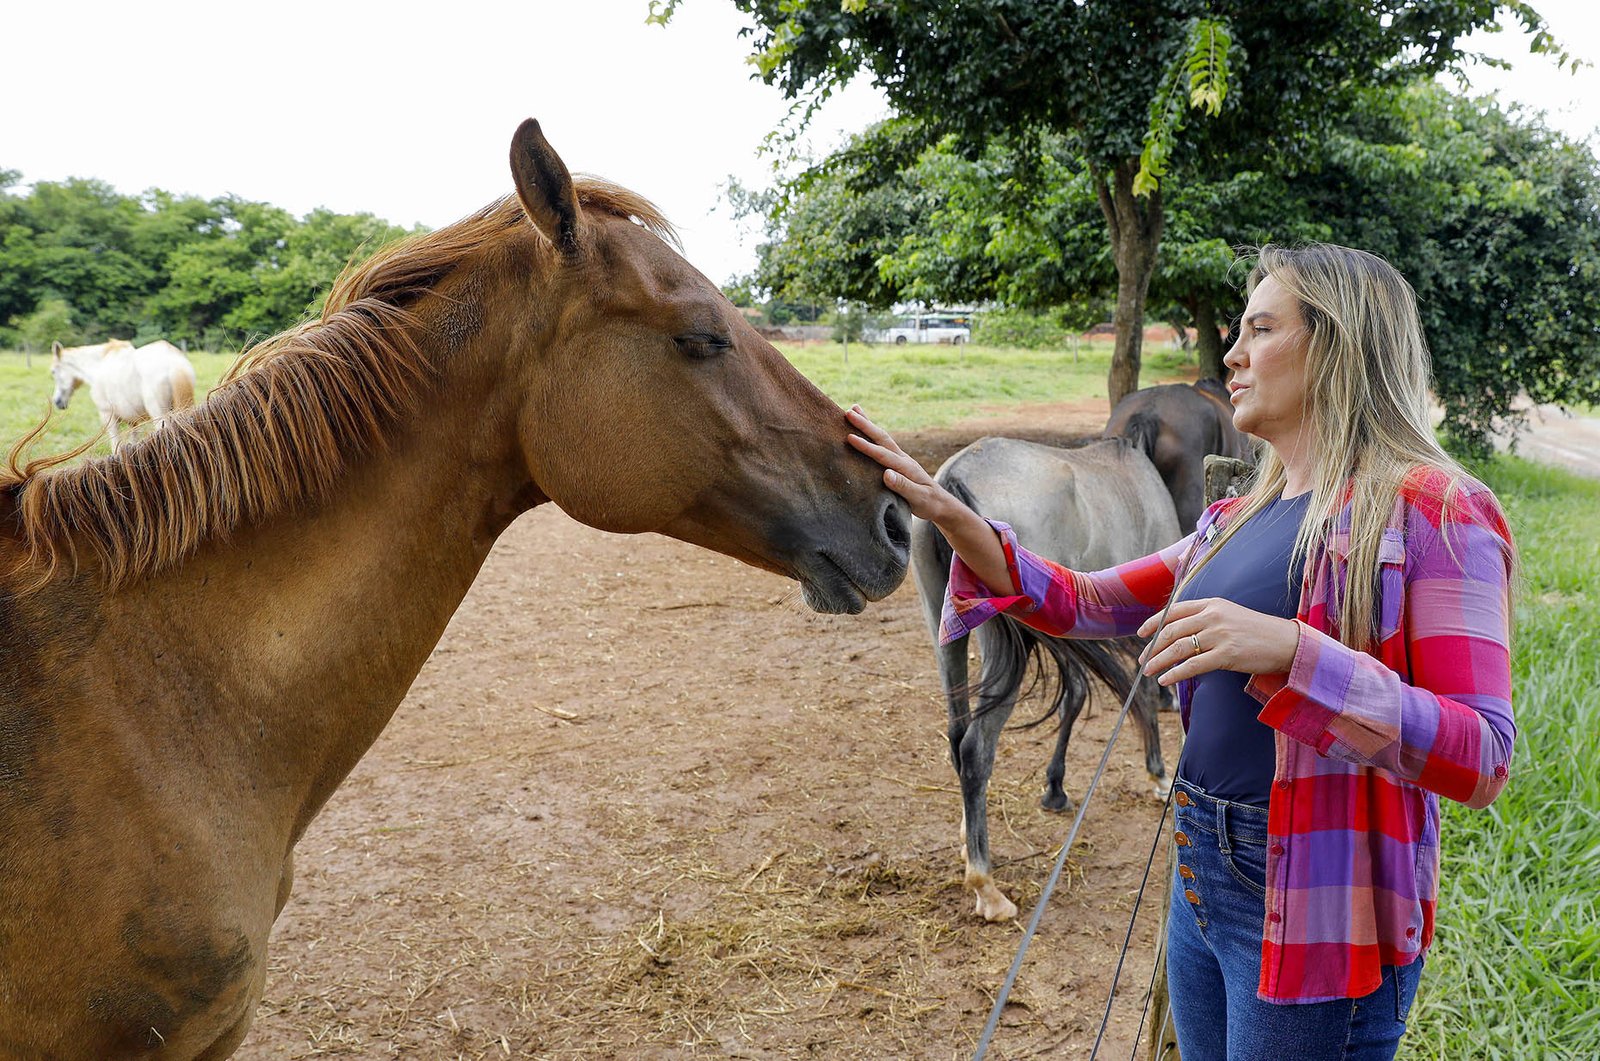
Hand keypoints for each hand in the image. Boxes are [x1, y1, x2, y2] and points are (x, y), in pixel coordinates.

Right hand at [846, 405, 951, 520]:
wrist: (940, 503)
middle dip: (865, 425)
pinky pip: (882, 444)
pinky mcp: (897, 462)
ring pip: (882, 437)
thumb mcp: (918, 498)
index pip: (883, 454)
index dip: (866, 446)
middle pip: (881, 438)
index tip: (850, 437)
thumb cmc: (929, 503)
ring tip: (853, 409)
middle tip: (848, 412)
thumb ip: (903, 486)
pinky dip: (872, 433)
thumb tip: (886, 474)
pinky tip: (865, 428)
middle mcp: (902, 458)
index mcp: (906, 467)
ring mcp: (900, 458)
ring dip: (867, 423)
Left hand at [1136, 597, 1301, 686]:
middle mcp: (1213, 616)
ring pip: (1178, 648)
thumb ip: (1205, 619)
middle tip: (1143, 660)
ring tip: (1149, 671)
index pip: (1173, 611)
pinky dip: (1175, 673)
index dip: (1154, 623)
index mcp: (1211, 604)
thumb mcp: (1229, 615)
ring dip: (1159, 661)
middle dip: (1153, 647)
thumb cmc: (1257, 631)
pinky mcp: (1227, 654)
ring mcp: (1220, 635)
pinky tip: (1165, 680)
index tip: (1142, 635)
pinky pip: (1193, 665)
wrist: (1287, 642)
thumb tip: (1178, 635)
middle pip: (1171, 631)